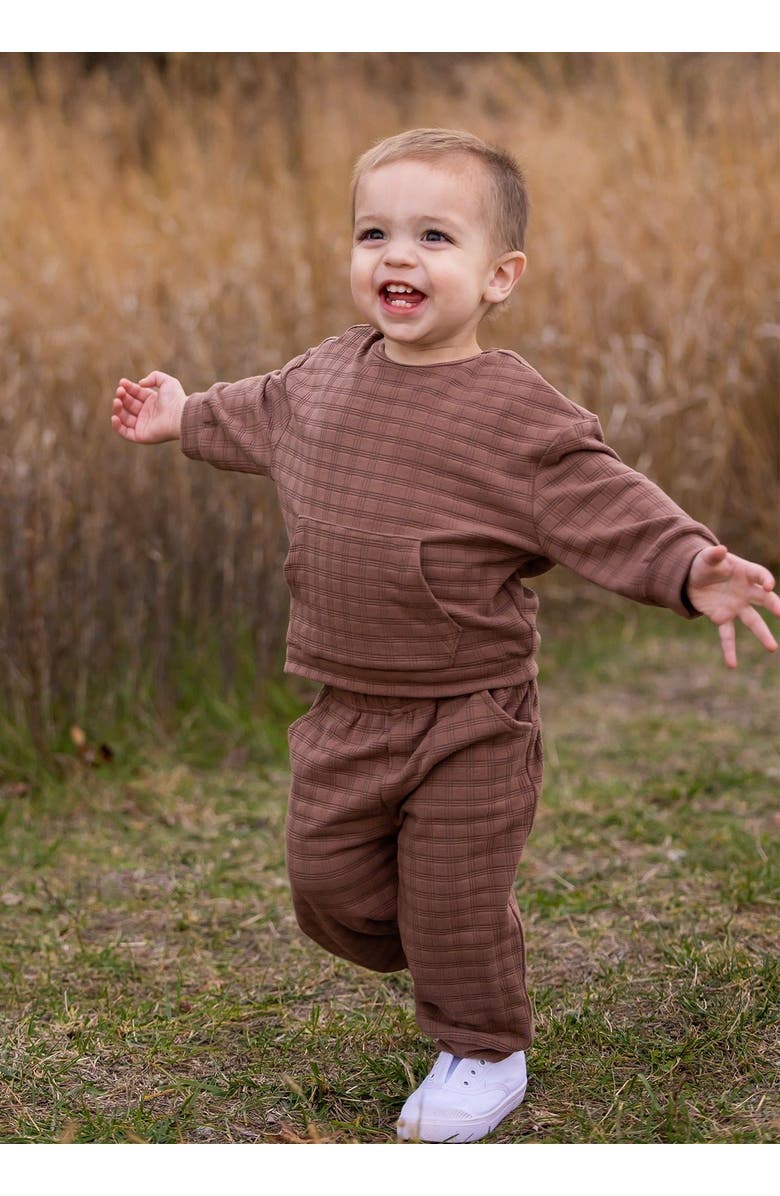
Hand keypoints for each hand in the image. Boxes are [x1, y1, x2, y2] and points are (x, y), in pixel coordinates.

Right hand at [112, 372, 186, 443]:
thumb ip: (154, 377)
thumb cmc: (175, 399)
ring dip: (118, 408)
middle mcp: (147, 413)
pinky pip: (125, 433)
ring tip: (117, 401)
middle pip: (128, 404)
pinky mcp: (141, 436)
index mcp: (152, 401)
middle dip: (122, 396)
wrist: (180, 416)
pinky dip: (117, 426)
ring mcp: (143, 425)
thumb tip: (140, 383)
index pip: (135, 393)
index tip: (122, 382)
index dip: (128, 387)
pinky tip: (114, 416)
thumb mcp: (167, 381)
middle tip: (120, 391)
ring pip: (124, 417)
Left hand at [686, 544, 779, 667]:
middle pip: (764, 600)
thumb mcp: (706, 558)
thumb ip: (713, 555)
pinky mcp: (722, 618)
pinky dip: (729, 649)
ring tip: (772, 648)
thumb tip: (720, 548)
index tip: (768, 586)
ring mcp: (736, 606)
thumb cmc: (705, 564)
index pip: (759, 575)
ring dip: (762, 635)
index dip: (764, 579)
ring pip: (752, 622)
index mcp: (745, 573)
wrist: (692, 578)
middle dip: (774, 606)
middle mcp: (746, 592)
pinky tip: (732, 665)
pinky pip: (727, 635)